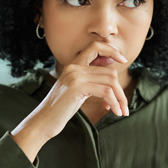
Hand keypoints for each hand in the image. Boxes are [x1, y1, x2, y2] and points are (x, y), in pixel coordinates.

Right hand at [10, 41, 128, 160]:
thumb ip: (90, 80)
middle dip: (120, 90)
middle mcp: (74, 67)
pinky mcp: (77, 87)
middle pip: (109, 71)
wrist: (43, 121)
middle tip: (124, 105)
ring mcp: (75, 76)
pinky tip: (114, 111)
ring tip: (121, 111)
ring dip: (120, 98)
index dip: (111, 50)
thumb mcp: (76, 90)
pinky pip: (106, 91)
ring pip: (111, 81)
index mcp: (73, 65)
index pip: (95, 46)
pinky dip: (115, 102)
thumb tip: (111, 76)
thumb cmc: (60, 109)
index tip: (123, 60)